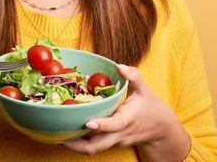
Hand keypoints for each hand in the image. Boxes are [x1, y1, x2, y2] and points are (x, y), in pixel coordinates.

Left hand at [63, 65, 189, 160]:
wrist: (160, 129)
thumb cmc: (149, 106)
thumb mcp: (144, 89)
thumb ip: (133, 76)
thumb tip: (119, 66)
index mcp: (127, 119)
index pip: (115, 125)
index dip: (102, 125)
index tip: (88, 123)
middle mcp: (119, 134)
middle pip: (97, 146)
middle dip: (77, 145)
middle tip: (58, 135)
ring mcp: (114, 142)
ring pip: (92, 149)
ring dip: (75, 145)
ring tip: (56, 134)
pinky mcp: (110, 144)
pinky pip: (93, 145)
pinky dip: (80, 141)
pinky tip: (66, 132)